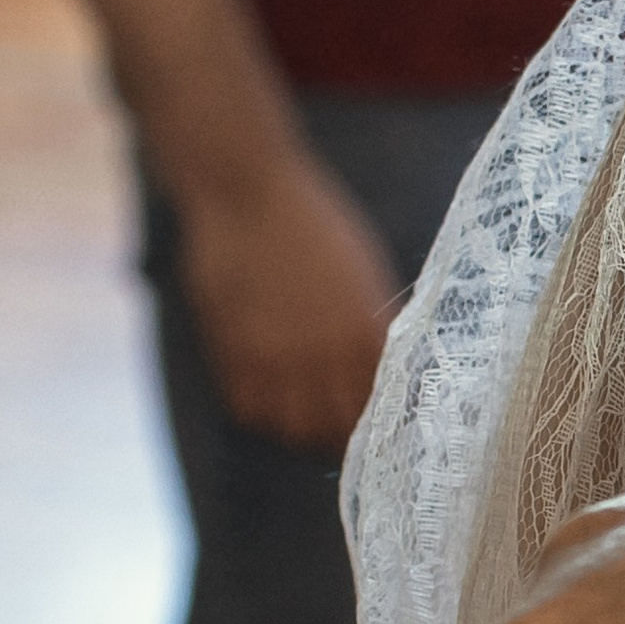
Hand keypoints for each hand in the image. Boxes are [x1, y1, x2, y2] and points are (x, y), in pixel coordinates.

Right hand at [180, 142, 401, 452]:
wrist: (248, 191)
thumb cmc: (315, 223)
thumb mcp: (365, 271)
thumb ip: (376, 326)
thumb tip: (392, 365)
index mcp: (364, 334)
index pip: (380, 406)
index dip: (379, 421)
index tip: (378, 422)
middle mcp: (321, 354)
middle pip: (337, 428)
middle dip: (341, 432)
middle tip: (339, 423)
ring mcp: (273, 356)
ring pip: (292, 428)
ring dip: (300, 427)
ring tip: (304, 413)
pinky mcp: (232, 351)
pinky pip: (248, 408)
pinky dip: (261, 411)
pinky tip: (268, 393)